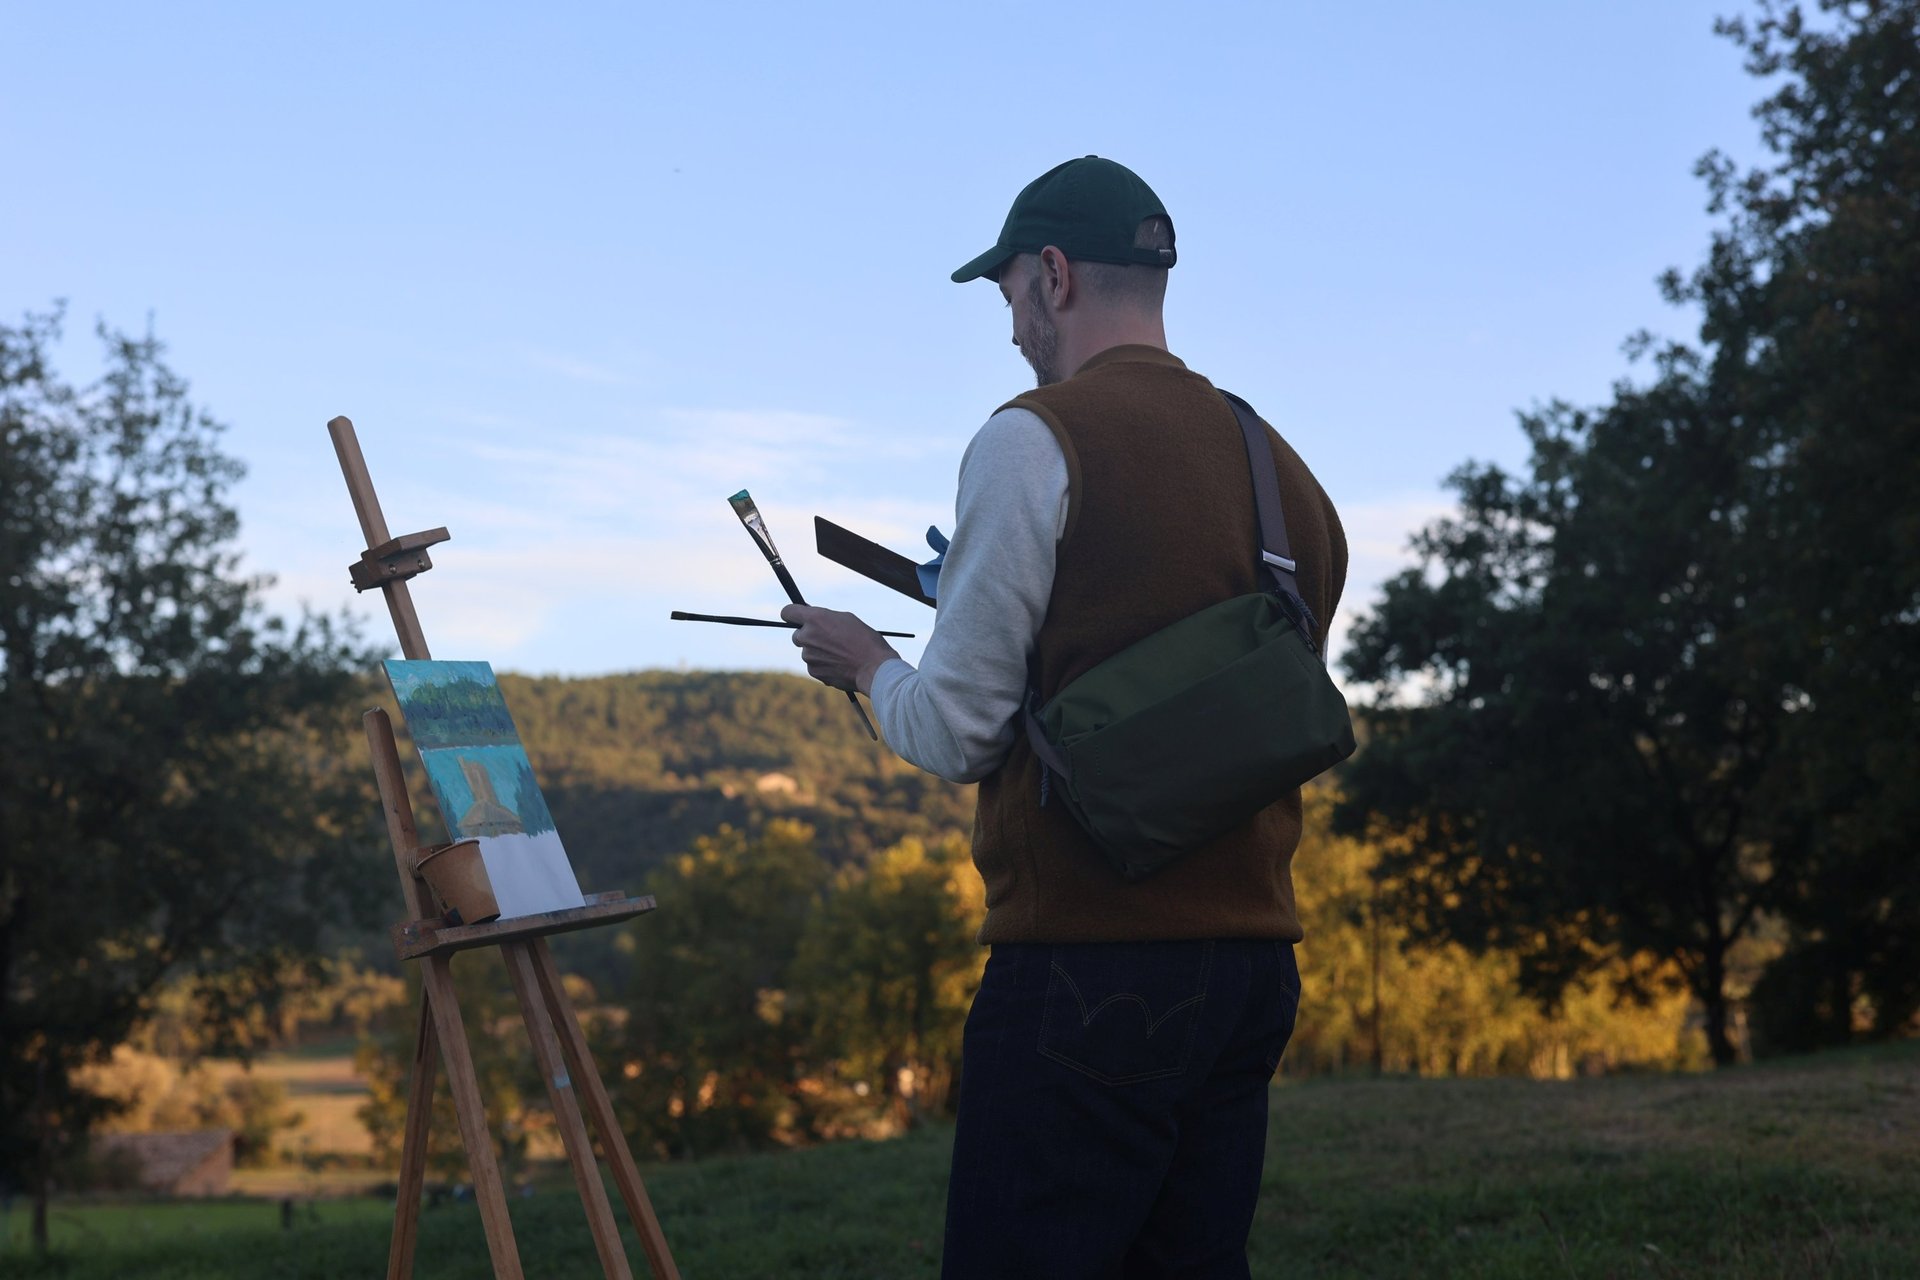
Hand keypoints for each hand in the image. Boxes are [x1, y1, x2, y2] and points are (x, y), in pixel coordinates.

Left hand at [782, 604, 899, 694]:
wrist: (874, 668)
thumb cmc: (865, 640)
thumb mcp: (846, 619)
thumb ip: (825, 618)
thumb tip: (814, 621)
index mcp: (815, 618)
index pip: (787, 612)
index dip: (792, 614)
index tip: (795, 617)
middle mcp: (807, 636)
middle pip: (797, 635)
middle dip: (808, 636)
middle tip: (827, 639)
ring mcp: (809, 656)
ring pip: (807, 652)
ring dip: (818, 652)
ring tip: (840, 654)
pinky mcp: (813, 672)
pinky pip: (814, 666)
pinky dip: (823, 665)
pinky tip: (840, 664)